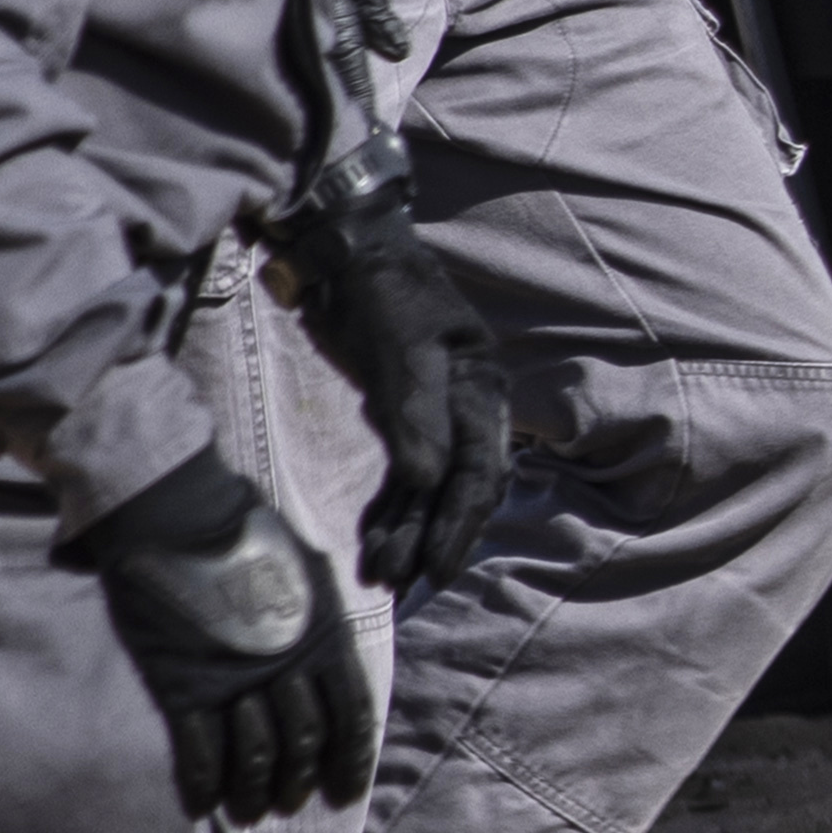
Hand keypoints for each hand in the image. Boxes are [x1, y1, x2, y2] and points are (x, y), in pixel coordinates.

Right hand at [75, 451, 376, 824]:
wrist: (176, 506)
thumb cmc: (244, 531)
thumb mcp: (309, 571)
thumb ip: (319, 620)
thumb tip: (329, 653)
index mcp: (326, 636)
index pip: (354, 716)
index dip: (352, 762)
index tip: (344, 793)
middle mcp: (287, 663)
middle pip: (306, 744)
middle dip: (300, 782)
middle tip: (289, 803)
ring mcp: (233, 675)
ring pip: (254, 757)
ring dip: (253, 793)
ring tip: (249, 811)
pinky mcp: (180, 682)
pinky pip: (198, 752)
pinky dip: (202, 787)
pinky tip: (202, 807)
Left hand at [288, 195, 518, 593]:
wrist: (348, 249)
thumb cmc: (383, 289)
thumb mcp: (402, 347)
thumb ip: (415, 412)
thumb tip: (428, 478)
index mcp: (483, 390)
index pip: (479, 470)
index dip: (460, 522)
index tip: (437, 567)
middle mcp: (468, 407)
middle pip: (459, 487)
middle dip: (434, 537)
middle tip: (407, 583)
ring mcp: (435, 413)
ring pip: (427, 487)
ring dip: (407, 530)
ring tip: (382, 576)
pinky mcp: (402, 414)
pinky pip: (402, 473)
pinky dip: (389, 507)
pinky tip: (374, 539)